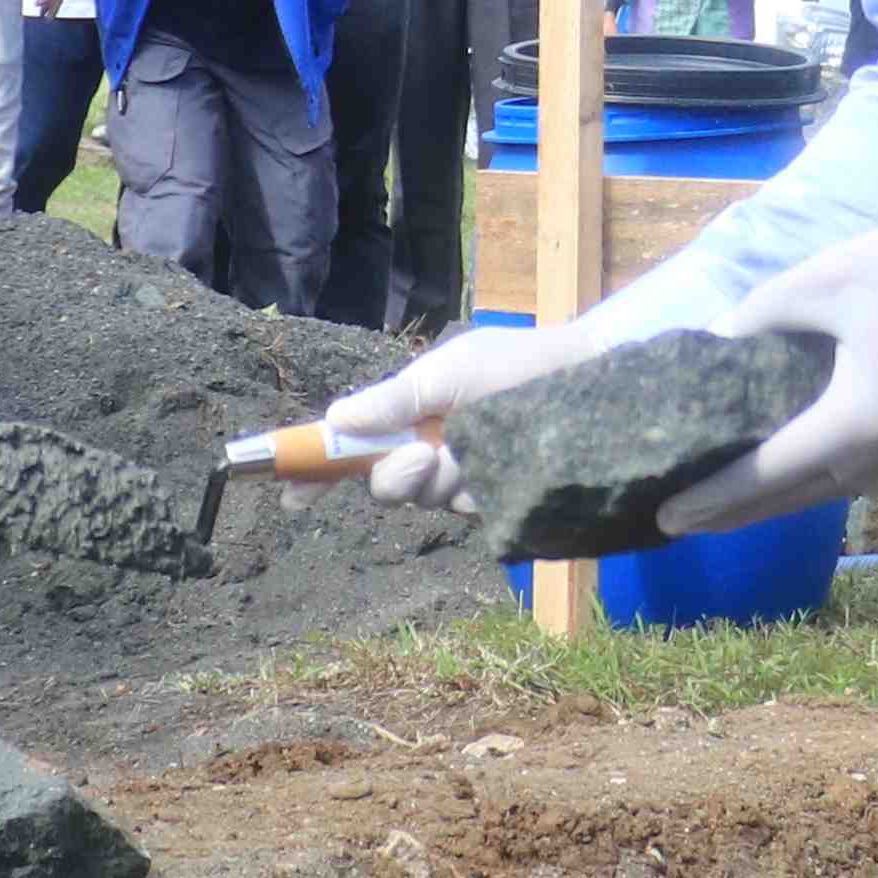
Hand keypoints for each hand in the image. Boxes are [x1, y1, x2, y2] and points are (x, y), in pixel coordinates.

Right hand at [326, 314, 632, 516]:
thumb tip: (334, 419)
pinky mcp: (499, 501)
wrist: (586, 376)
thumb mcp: (446, 374)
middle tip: (426, 453)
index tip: (291, 496)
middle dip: (397, 476)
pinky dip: (477, 492)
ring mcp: (465, 479)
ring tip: (475, 450)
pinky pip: (470, 513)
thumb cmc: (513, 364)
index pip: (353, 450)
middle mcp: (431, 452)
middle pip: (385, 486)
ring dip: (444, 480)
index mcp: (409, 418)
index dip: (318, 472)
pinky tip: (501, 468)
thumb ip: (392, 400)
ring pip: (427, 501)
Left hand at [663, 211, 877, 534]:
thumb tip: (712, 343)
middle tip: (674, 522)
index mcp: (857, 422)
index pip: (766, 474)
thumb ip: (760, 317)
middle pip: (793, 499)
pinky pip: (858, 479)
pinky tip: (785, 474)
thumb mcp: (824, 279)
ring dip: (774, 501)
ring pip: (827, 494)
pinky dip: (814, 482)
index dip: (712, 496)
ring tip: (718, 505)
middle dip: (731, 513)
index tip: (665, 516)